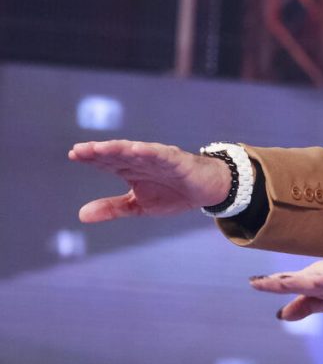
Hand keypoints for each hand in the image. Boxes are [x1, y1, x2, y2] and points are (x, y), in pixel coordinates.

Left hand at [69, 140, 232, 221]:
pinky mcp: (177, 161)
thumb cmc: (173, 194)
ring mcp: (159, 159)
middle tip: (80, 150)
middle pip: (117, 154)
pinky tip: (136, 149)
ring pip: (135, 151)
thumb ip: (112, 208)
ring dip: (118, 149)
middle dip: (99, 152)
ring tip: (101, 148)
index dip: (91, 158)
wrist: (207, 192)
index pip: (107, 162)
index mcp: (130, 170)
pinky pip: (162, 155)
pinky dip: (150, 152)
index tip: (73, 155)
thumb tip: (81, 215)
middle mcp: (141, 161)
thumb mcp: (138, 206)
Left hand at [249, 234, 322, 319]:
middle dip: (281, 283)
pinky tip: (320, 282)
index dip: (272, 285)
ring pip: (320, 279)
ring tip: (283, 283)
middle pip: (301, 280)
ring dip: (301, 281)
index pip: (292, 283)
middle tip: (257, 283)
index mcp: (317, 281)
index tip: (253, 282)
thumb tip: (280, 315)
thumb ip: (306, 305)